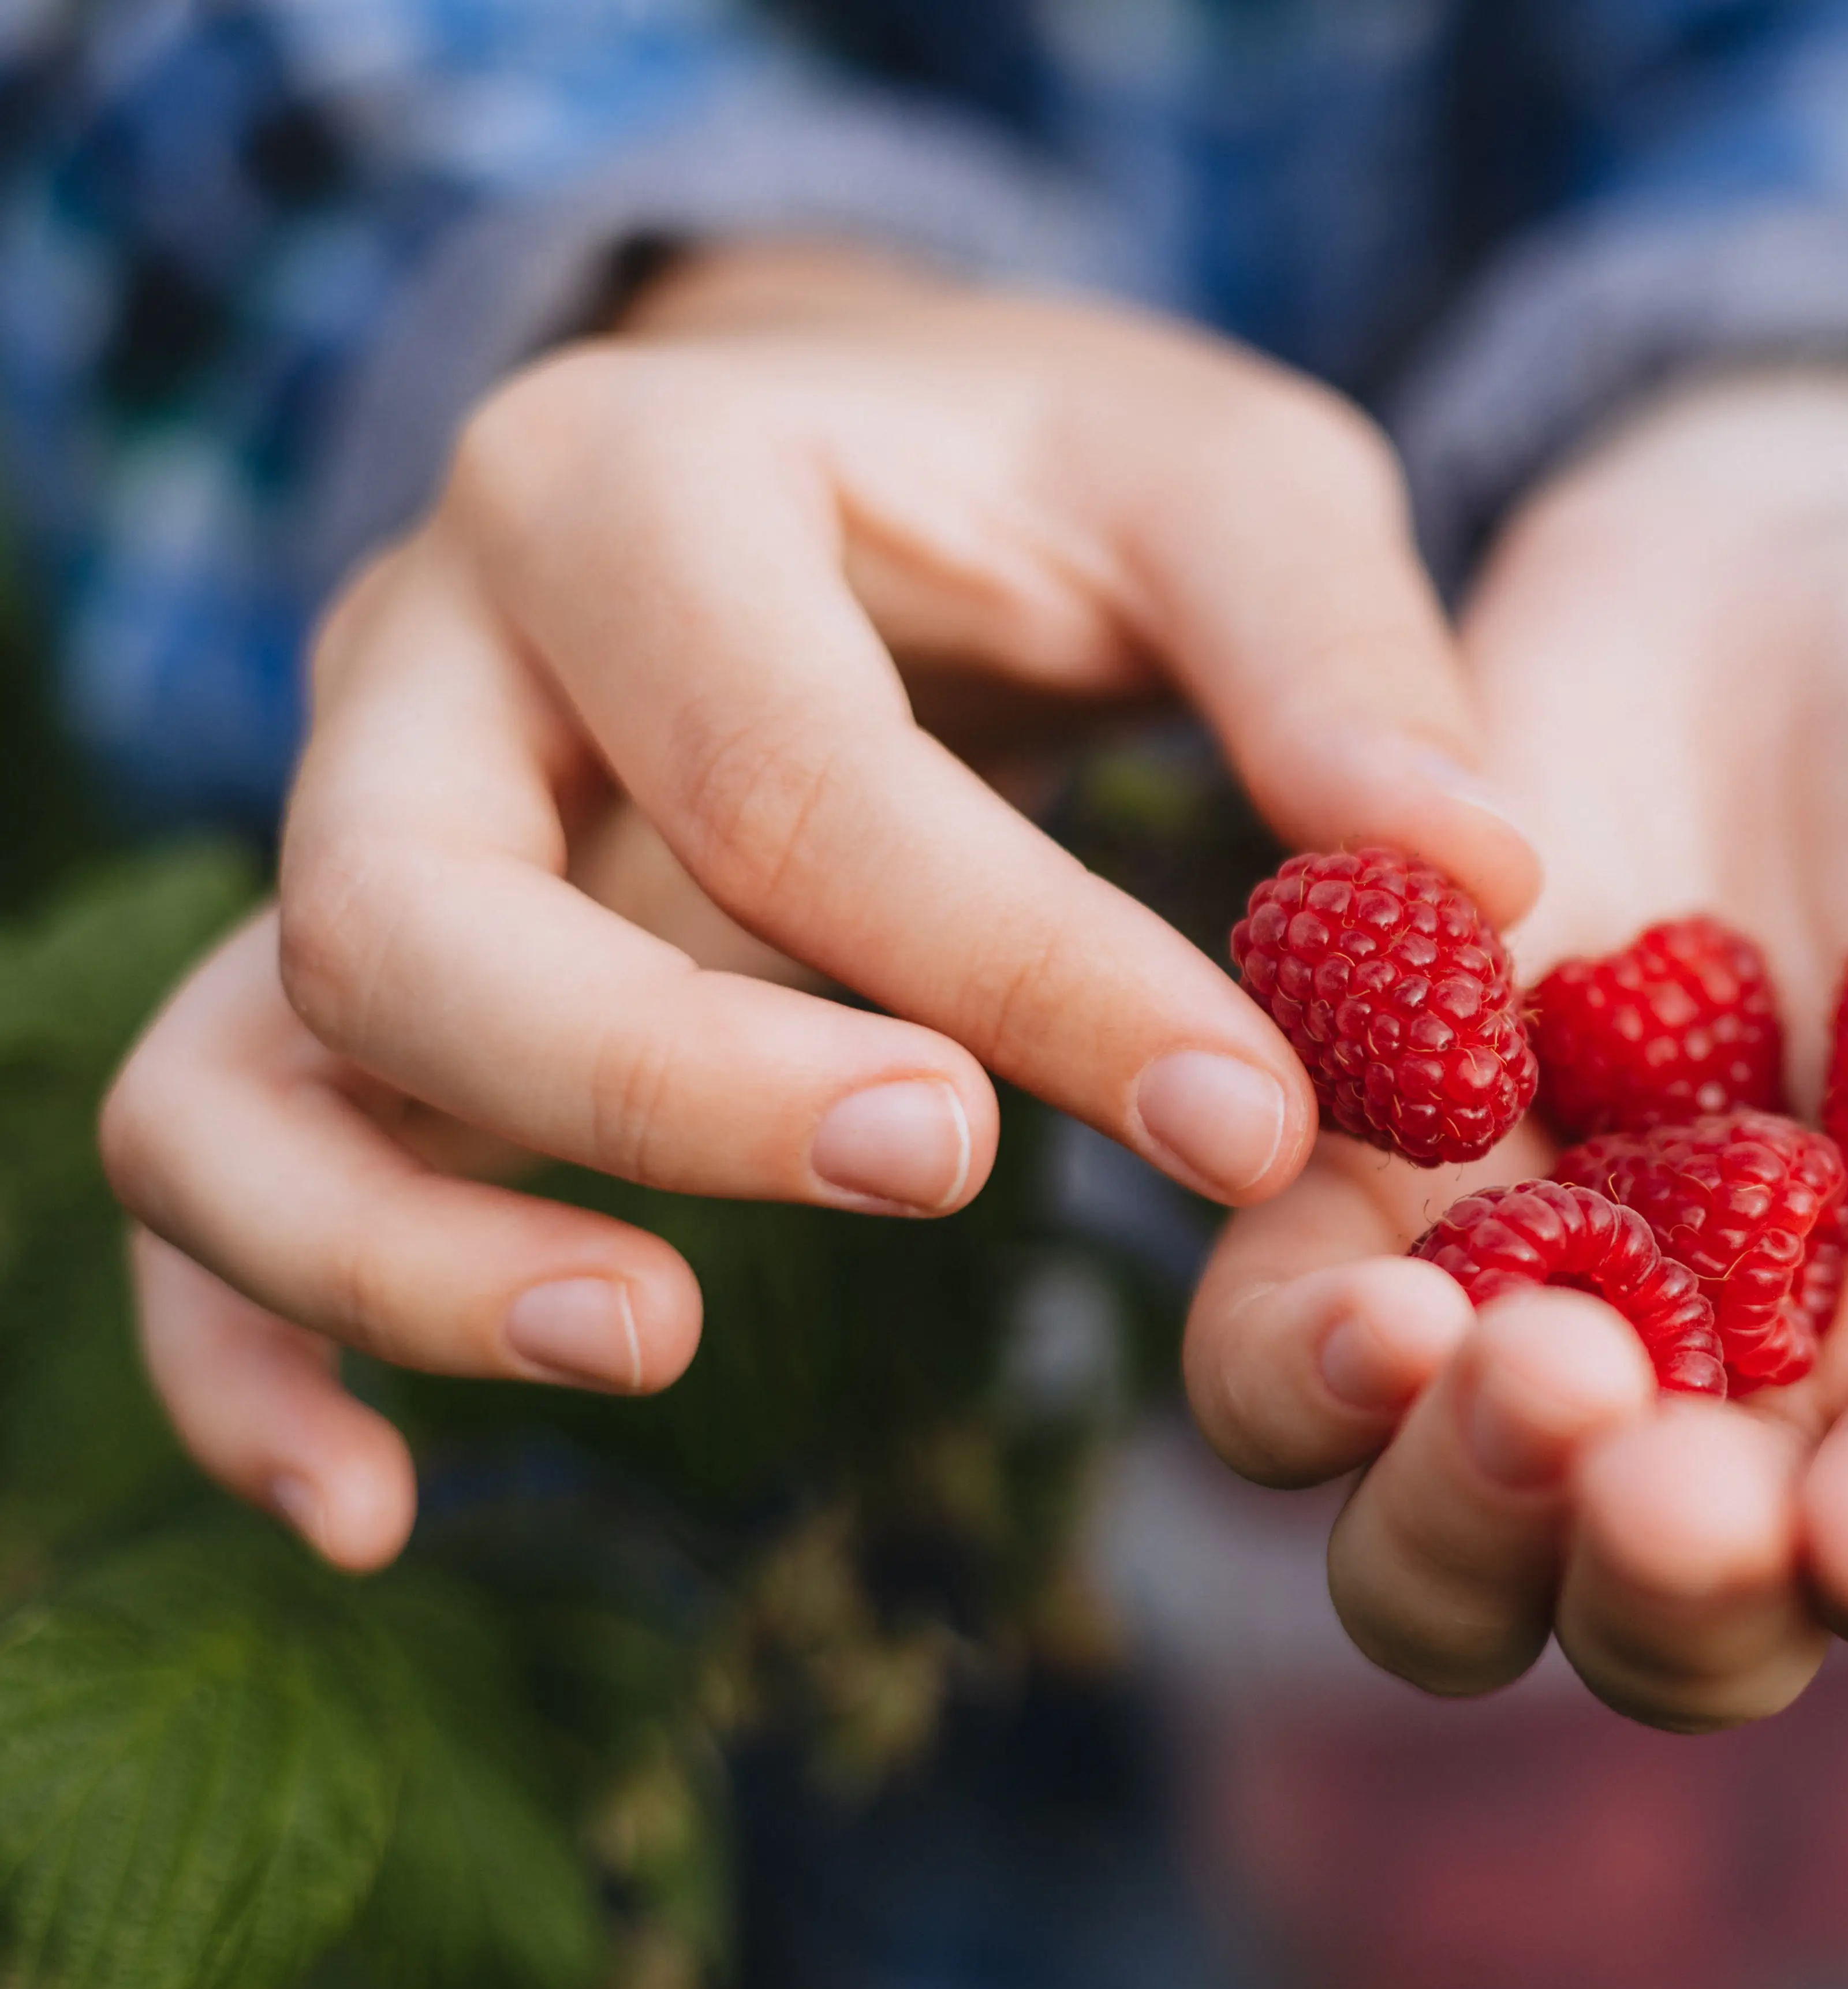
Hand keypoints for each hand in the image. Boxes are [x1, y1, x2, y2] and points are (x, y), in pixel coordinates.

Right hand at [98, 243, 1534, 1570]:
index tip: (1261, 1125)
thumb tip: (1482, 877)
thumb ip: (1337, 656)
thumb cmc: (1054, 480)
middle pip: (423, 916)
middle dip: (670, 1083)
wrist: (852, 447)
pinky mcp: (345, 990)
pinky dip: (254, 1353)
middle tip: (944, 1171)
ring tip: (654, 1347)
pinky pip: (199, 1168)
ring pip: (243, 1064)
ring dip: (408, 1251)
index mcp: (639, 485)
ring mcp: (354, 830)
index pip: (797, 777)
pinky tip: (383, 1516)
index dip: (1033, 974)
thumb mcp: (1227, 486)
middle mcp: (433, 655)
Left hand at [1183, 372, 1847, 1726]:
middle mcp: (1757, 1400)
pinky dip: (1292, 1340)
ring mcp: (1555, 1298)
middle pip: (1667, 1619)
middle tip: (1623, 1443)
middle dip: (1642, 1573)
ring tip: (1456, 1352)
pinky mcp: (1377, 1178)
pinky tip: (1344, 1266)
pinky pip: (1284, 1338)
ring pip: (1442, 1546)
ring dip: (1436, 1502)